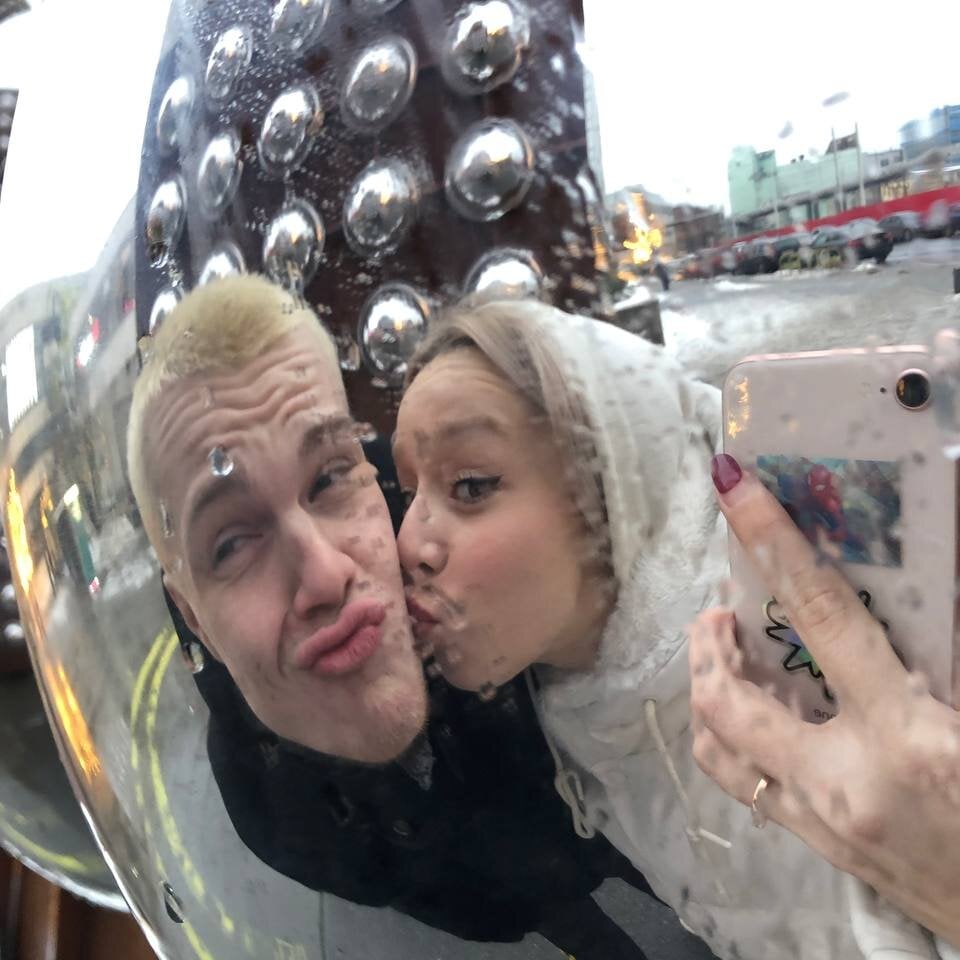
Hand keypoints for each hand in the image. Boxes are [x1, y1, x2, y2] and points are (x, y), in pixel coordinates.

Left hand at [689, 457, 959, 946]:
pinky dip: (739, 740)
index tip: (733, 486)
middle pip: (725, 699)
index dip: (772, 540)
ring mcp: (822, 827)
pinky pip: (751, 787)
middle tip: (720, 611)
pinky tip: (768, 716)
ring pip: (718, 752)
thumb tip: (888, 601)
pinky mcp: (824, 854)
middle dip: (706, 644)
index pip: (821, 614)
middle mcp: (841, 783)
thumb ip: (934, 652)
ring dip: (709, 694)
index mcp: (904, 736)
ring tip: (729, 655)